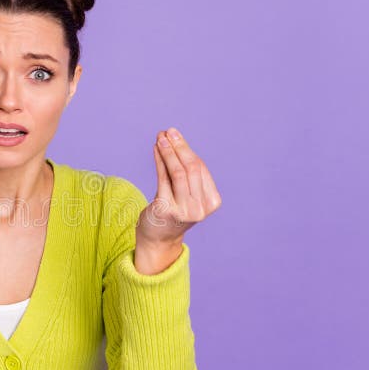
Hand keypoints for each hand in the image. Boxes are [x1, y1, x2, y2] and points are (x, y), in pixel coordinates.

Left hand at [137, 127, 221, 246]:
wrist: (158, 238)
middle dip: (179, 147)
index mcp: (212, 202)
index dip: (187, 150)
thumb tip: (173, 139)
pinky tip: (156, 150)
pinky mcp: (166, 210)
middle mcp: (201, 208)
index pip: (201, 169)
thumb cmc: (173, 209)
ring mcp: (184, 211)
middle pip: (191, 169)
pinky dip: (160, 161)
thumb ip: (185, 171)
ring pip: (178, 173)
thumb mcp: (185, 192)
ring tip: (161, 138)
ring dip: (168, 152)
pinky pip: (163, 179)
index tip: (175, 135)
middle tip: (169, 132)